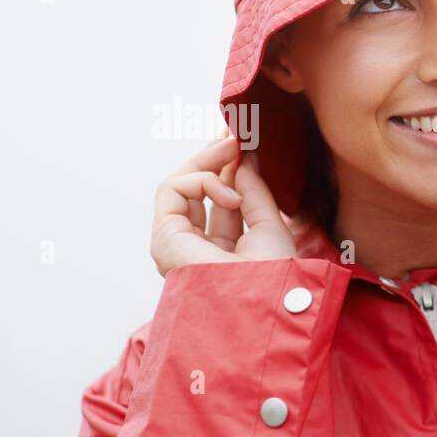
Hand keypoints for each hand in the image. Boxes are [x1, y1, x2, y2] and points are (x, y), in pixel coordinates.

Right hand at [151, 133, 297, 277]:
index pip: (220, 201)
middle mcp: (194, 248)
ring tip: (234, 147)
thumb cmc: (273, 276)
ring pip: (180, 185)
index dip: (230, 169)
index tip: (244, 142)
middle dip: (214, 158)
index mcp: (222, 251)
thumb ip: (252, 190)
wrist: (263, 303)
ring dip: (208, 160)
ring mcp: (175, 244)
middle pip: (195, 190)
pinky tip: (230, 193)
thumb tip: (243, 156)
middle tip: (235, 133)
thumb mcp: (269, 225)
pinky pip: (173, 189)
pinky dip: (202, 180)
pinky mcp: (163, 237)